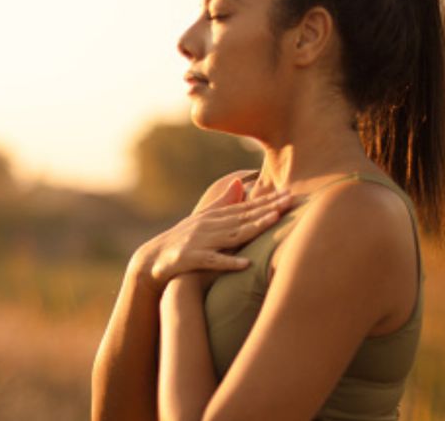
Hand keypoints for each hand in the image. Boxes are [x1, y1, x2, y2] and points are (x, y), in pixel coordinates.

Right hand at [129, 178, 293, 294]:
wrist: (153, 259)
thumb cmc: (183, 239)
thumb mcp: (203, 219)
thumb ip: (223, 202)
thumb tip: (240, 182)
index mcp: (216, 217)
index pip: (247, 207)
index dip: (269, 200)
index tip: (289, 193)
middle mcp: (211, 225)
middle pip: (245, 217)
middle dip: (269, 208)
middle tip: (291, 200)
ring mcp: (202, 241)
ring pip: (233, 234)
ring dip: (254, 227)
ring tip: (274, 220)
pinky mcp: (192, 259)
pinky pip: (213, 261)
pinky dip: (229, 262)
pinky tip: (245, 263)